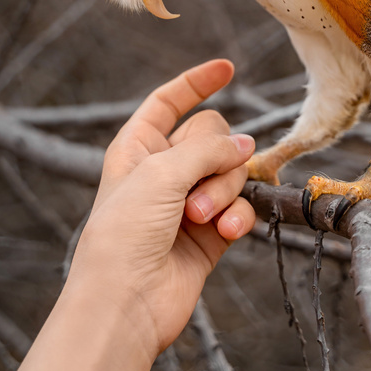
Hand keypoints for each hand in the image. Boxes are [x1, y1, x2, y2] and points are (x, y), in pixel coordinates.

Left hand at [66, 58, 255, 357]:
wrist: (125, 303)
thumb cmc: (124, 234)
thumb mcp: (160, 174)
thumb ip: (207, 149)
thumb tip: (246, 144)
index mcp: (137, 147)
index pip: (169, 102)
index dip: (196, 82)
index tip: (227, 67)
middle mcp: (163, 171)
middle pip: (212, 135)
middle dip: (214, 156)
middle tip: (194, 190)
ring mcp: (189, 202)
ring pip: (231, 171)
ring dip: (223, 191)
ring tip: (201, 218)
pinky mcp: (212, 233)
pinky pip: (239, 207)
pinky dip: (236, 216)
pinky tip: (225, 232)